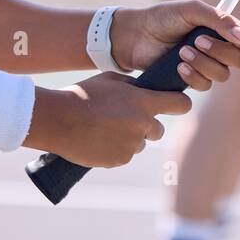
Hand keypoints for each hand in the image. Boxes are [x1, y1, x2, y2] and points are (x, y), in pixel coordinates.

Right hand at [41, 72, 192, 168]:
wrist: (59, 120)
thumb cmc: (83, 95)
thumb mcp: (110, 80)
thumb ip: (133, 85)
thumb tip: (145, 88)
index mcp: (144, 102)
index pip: (180, 105)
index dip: (180, 104)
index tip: (176, 104)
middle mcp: (143, 125)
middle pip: (158, 130)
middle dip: (147, 126)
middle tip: (125, 119)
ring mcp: (131, 144)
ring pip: (139, 143)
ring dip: (129, 138)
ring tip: (105, 128)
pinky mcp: (119, 159)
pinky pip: (124, 155)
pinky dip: (116, 149)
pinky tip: (98, 139)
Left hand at [111, 0, 239, 88]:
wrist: (135, 36)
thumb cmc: (163, 17)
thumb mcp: (191, 10)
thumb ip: (219, 19)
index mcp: (225, 30)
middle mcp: (221, 49)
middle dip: (221, 51)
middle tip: (198, 40)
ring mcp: (208, 66)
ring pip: (223, 75)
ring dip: (203, 63)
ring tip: (181, 51)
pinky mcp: (193, 80)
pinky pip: (205, 86)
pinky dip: (193, 75)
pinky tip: (178, 66)